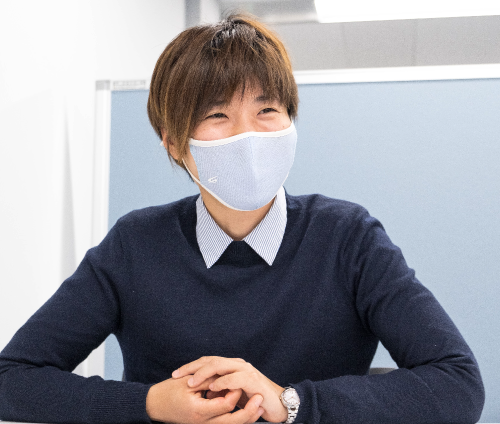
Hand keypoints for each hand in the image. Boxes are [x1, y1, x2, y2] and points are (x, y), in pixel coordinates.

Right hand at [146, 375, 263, 423]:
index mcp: (198, 411)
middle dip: (248, 412)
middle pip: (232, 422)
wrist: (154, 405)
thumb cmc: (168, 391)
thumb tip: (227, 377)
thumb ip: (209, 379)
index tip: (241, 382)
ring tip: (258, 406)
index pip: (225, 405)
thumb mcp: (189, 382)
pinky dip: (236, 419)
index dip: (234, 392)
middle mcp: (202, 422)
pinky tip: (246, 410)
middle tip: (261, 399)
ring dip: (245, 417)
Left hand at [172, 357, 287, 422]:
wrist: (277, 404)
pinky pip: (234, 378)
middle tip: (178, 376)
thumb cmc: (254, 398)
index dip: (191, 366)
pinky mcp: (252, 380)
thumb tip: (206, 390)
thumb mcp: (233, 394)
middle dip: (192, 368)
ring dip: (204, 374)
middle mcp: (238, 364)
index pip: (208, 360)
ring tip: (192, 383)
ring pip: (220, 365)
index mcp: (232, 365)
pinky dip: (222, 382)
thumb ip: (220, 389)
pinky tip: (212, 388)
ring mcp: (245, 370)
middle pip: (211, 360)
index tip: (176, 374)